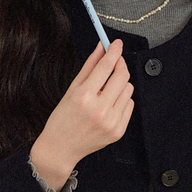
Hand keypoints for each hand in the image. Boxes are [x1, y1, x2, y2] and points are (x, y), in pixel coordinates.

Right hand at [29, 40, 133, 191]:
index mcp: (84, 96)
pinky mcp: (118, 131)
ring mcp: (111, 122)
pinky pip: (129, 105)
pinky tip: (109, 104)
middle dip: (120, 65)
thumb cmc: (63, 119)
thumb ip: (89, 66)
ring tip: (107, 89)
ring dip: (121, 84)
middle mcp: (99, 109)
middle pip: (122, 76)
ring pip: (129, 90)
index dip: (114, 51)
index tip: (116, 44)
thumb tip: (102, 47)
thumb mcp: (72, 89)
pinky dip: (122, 100)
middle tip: (114, 62)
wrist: (61, 148)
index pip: (106, 66)